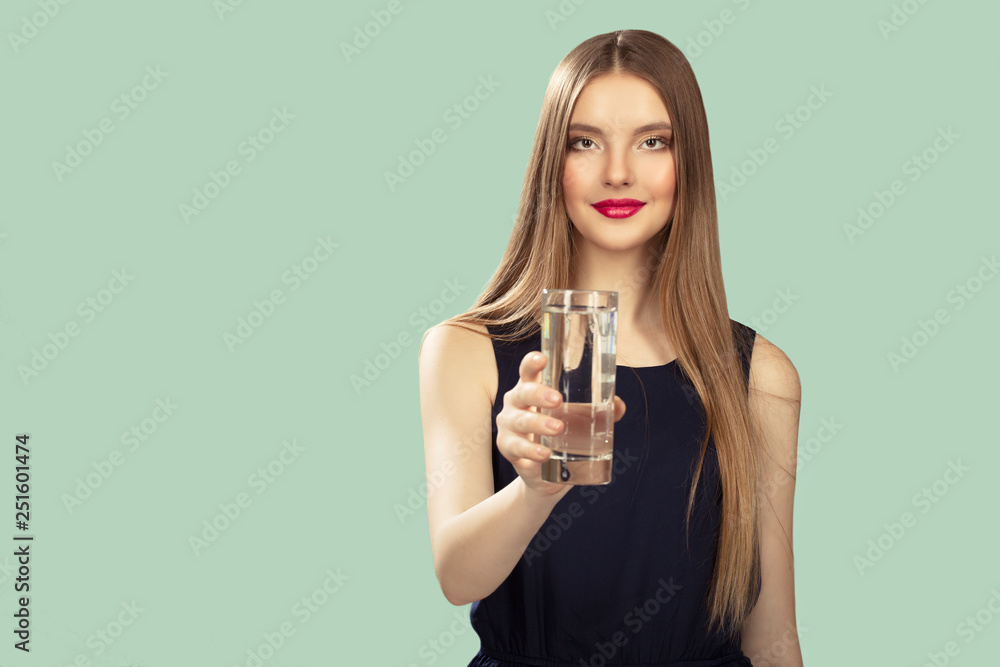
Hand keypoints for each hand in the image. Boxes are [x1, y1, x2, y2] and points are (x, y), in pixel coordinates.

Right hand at [496, 350, 625, 498]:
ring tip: (558, 428)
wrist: (544, 475)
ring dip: (538, 423)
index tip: (542, 358)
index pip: (528, 370)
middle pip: (522, 392)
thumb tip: (618, 406)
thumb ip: (597, 411)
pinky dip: (531, 451)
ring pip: (520, 420)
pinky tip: (544, 454)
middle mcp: (516, 404)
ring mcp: (509, 426)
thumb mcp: (576, 421)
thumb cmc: (558, 437)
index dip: (532, 362)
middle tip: (557, 399)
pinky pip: (517, 447)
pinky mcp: (509, 448)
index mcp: (531, 389)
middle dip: (538, 394)